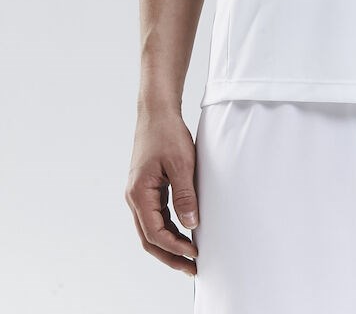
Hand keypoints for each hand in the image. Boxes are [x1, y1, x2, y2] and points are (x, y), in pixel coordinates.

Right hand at [124, 106, 199, 275]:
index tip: (195, 253)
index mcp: (139, 194)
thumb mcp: (181, 164)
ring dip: (170, 244)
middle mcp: (135, 197)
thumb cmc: (167, 133)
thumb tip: (191, 224)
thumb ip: (185, 195)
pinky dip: (169, 228)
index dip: (175, 247)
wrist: (157, 112)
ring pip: (152, 229)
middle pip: (149, 238)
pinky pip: (156, 216)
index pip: (155, 233)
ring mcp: (139, 194)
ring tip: (191, 255)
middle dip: (170, 256)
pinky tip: (185, 232)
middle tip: (192, 269)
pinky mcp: (147, 188)